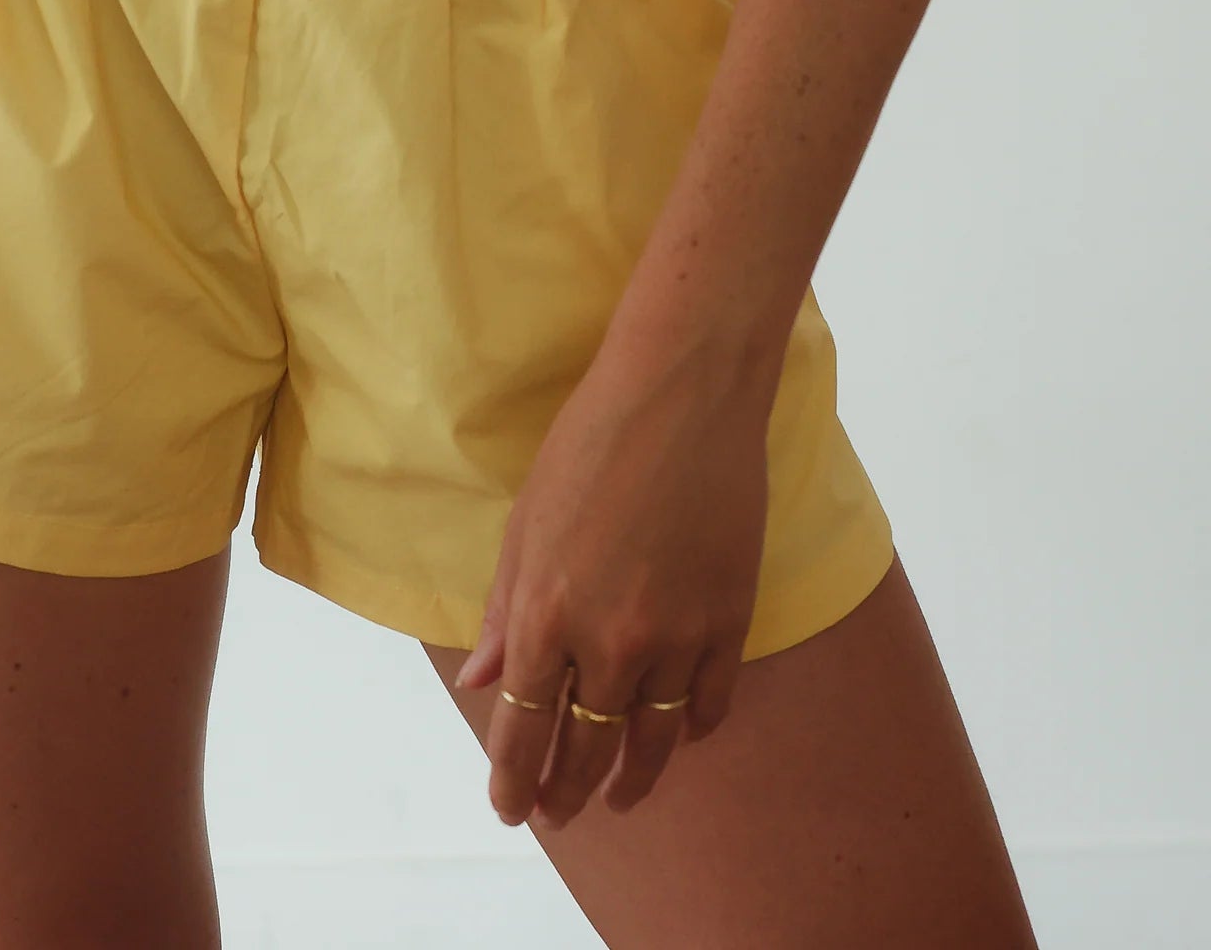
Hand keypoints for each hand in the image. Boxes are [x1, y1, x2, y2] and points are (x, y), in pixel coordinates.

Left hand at [454, 333, 773, 830]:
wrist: (682, 395)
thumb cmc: (591, 443)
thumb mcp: (526, 523)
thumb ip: (506, 611)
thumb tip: (480, 681)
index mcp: (548, 615)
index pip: (523, 728)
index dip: (513, 778)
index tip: (510, 807)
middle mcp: (611, 643)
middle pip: (586, 747)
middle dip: (566, 790)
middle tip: (556, 815)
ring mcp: (677, 638)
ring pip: (652, 740)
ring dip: (630, 779)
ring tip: (617, 798)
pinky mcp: (730, 622)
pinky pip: (709, 704)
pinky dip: (691, 730)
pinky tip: (678, 736)